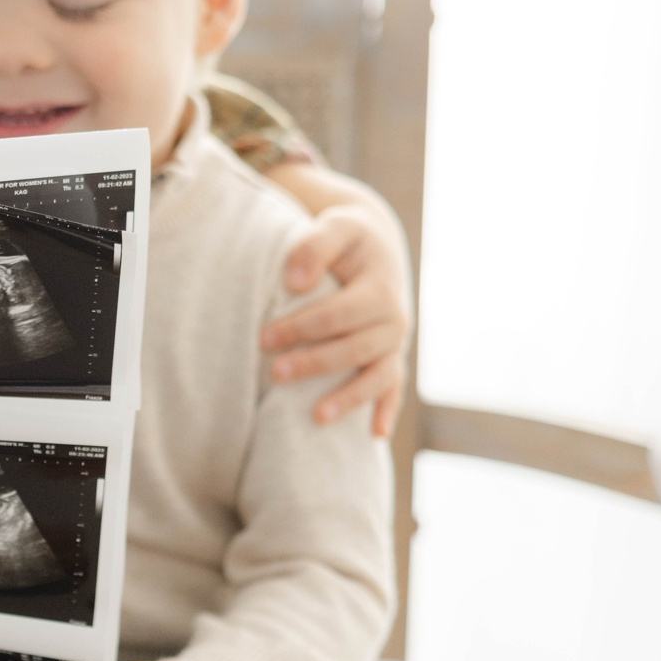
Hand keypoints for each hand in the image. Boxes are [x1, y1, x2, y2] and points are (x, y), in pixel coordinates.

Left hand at [262, 202, 410, 437]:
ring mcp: (396, 342)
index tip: (265, 337)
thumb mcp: (335, 226)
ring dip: (349, 398)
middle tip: (274, 373)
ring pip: (377, 375)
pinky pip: (393, 386)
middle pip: (354, 348)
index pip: (337, 315)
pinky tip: (373, 434)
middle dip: (314, 363)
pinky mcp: (392, 356)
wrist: (376, 245)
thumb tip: (295, 283)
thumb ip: (315, 246)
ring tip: (316, 417)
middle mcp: (394, 319)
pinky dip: (386, 409)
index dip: (301, 327)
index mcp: (380, 288)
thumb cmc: (347, 237)